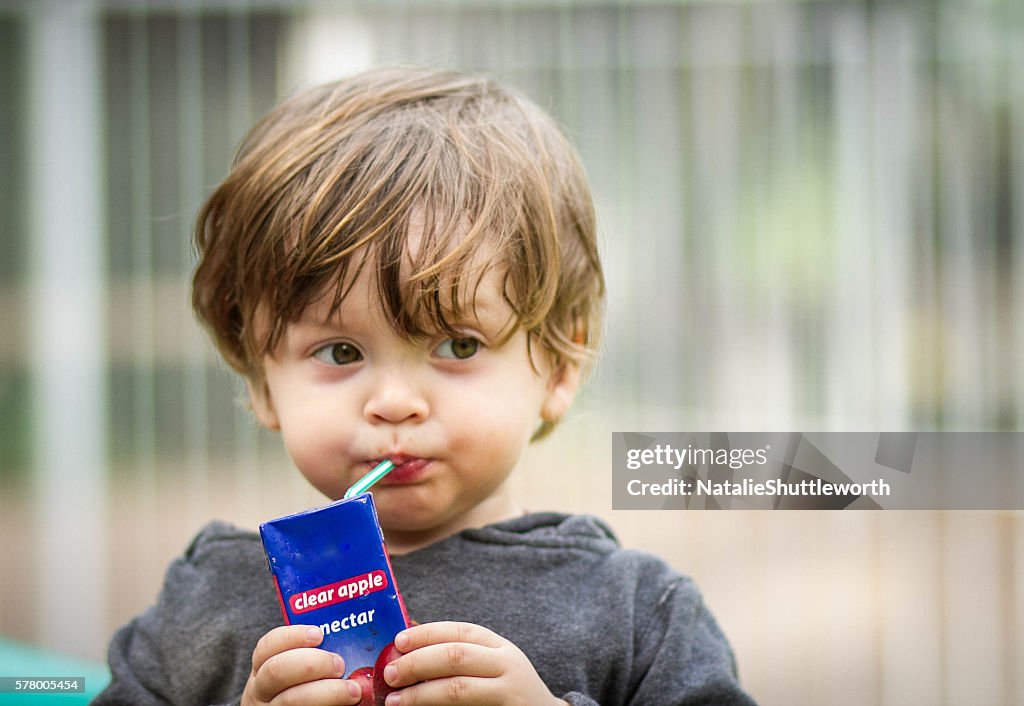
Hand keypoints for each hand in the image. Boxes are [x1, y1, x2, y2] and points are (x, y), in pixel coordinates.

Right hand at [241, 625, 363, 705]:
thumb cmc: (304, 688)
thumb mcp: (297, 670)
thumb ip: (314, 655)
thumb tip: (345, 641)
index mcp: (263, 669)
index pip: (268, 646)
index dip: (293, 636)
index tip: (319, 634)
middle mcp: (261, 691)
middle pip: (277, 671)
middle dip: (313, 663)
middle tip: (339, 664)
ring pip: (291, 700)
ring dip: (328, 692)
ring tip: (352, 690)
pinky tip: (344, 705)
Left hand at [379, 621, 567, 705]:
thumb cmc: (507, 690)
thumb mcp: (491, 664)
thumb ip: (459, 654)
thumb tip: (406, 647)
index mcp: (499, 646)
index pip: (460, 631)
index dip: (426, 634)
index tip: (399, 641)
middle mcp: (506, 665)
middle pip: (455, 656)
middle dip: (417, 663)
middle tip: (390, 674)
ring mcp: (508, 693)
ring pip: (458, 689)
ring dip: (420, 695)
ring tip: (395, 701)